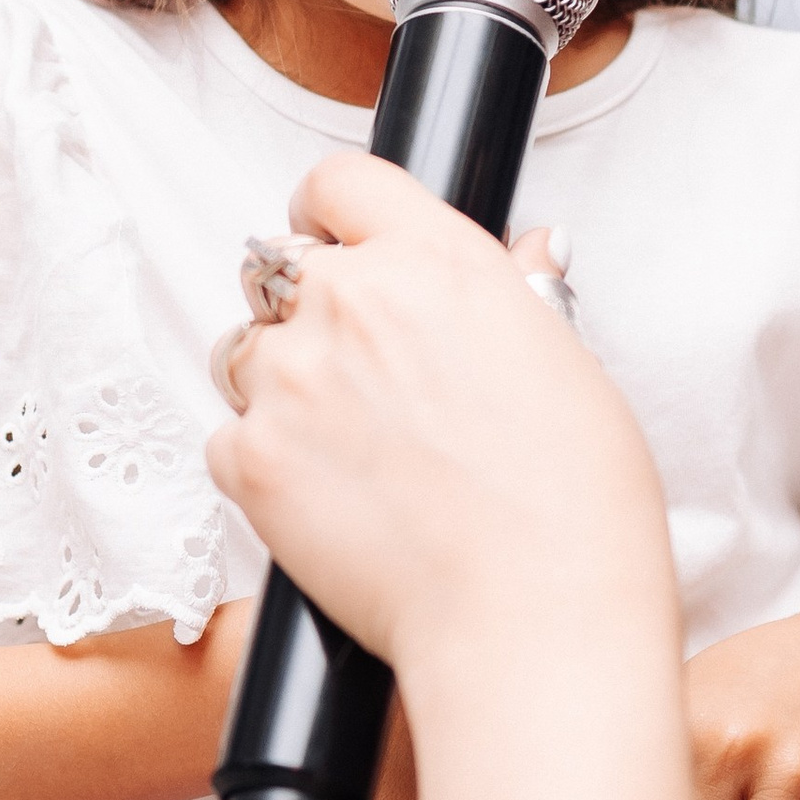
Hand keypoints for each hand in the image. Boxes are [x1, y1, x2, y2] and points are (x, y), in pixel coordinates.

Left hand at [207, 155, 679, 708]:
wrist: (532, 616)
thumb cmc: (573, 508)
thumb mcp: (570, 366)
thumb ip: (521, 296)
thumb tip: (531, 253)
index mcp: (439, 261)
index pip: (341, 182)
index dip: (329, 214)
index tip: (332, 241)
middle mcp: (354, 302)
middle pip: (281, 270)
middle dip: (308, 312)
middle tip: (353, 377)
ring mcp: (292, 381)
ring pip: (243, 353)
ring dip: (278, 387)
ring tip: (346, 451)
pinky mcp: (251, 461)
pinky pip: (226, 440)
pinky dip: (260, 466)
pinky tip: (328, 502)